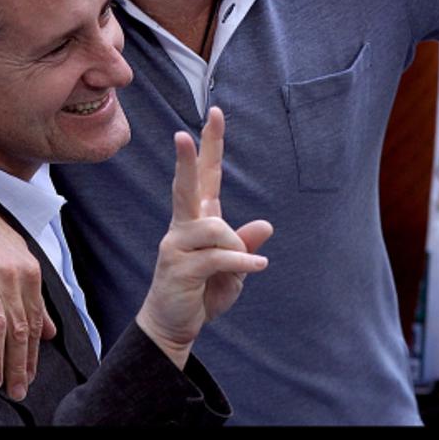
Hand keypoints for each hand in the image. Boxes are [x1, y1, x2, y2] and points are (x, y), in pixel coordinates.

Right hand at [0, 178, 54, 401]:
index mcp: (28, 275)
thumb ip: (33, 297)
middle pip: (19, 328)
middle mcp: (10, 275)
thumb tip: (50, 332)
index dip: (33, 354)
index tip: (29, 378)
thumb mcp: (18, 261)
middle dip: (20, 364)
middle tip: (16, 392)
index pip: (34, 322)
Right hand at [136, 107, 272, 367]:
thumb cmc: (202, 292)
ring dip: (237, 248)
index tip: (215, 113)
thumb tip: (265, 226)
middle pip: (186, 185)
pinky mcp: (178, 267)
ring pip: (215, 228)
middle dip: (187, 159)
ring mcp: (177, 245)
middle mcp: (183, 226)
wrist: (173, 326)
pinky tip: (257, 268)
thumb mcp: (235, 269)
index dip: (210, 145)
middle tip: (184, 134)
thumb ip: (245, 246)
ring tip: (246, 265)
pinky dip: (242, 262)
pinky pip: (220, 257)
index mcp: (198, 219)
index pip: (205, 175)